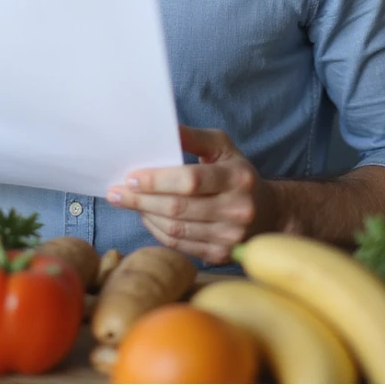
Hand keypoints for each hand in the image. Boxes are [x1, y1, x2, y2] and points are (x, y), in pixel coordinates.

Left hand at [105, 125, 275, 265]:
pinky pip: (180, 245)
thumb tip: (163, 128)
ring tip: (126, 202)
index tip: (131, 176)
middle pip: (178, 208)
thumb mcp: (222, 147)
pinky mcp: (221, 255)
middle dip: (141, 200)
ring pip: (176, 229)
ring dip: (145, 215)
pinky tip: (146, 217)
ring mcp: (230, 236)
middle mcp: (237, 209)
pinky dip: (157, 231)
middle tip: (116, 192)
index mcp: (237, 177)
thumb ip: (193, 137)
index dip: (157, 180)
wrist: (268, 213)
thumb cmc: (236, 173)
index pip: (190, 180)